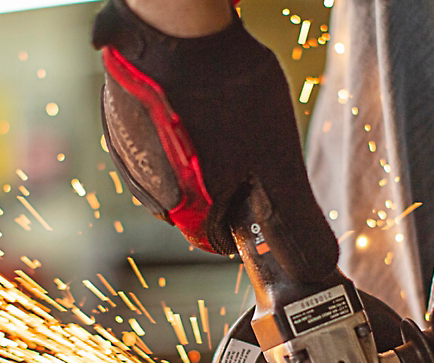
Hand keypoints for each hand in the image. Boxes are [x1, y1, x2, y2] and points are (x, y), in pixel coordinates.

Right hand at [92, 0, 338, 282]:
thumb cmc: (228, 94)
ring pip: (169, 176)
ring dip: (192, 162)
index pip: (213, 242)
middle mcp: (150, 193)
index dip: (240, 225)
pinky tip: (187, 107)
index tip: (252, 202)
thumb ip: (294, 217)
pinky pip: (147, 145)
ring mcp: (128, 157)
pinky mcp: (115, 123)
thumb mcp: (275, 160)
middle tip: (241, 152)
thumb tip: (319, 265)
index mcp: (186, 211)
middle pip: (193, 208)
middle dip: (218, 191)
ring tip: (216, 123)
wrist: (177, 27)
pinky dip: (167, 136)